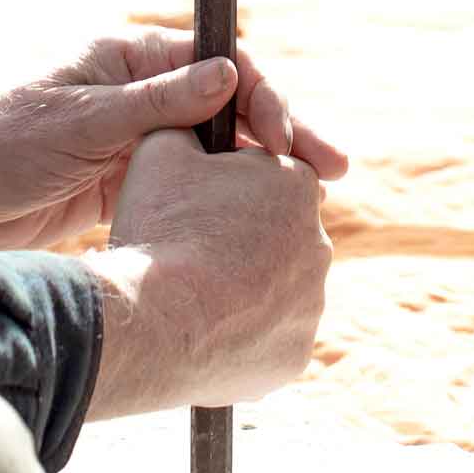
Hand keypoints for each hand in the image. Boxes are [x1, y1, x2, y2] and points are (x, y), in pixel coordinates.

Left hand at [0, 31, 349, 248]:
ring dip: (258, 174)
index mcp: (127, 57)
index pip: (217, 62)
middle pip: (227, 106)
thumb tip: (230, 74)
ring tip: (311, 204)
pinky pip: (187, 187)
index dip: (264, 96)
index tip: (291, 136)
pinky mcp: (121, 186)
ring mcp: (131, 140)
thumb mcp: (79, 119)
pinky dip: (222, 203)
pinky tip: (255, 227)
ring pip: (214, 151)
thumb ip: (157, 101)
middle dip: (281, 135)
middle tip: (334, 170)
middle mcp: (136, 92)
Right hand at [82, 129, 333, 418]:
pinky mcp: (295, 356)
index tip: (198, 202)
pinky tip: (203, 331)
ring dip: (243, 288)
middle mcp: (318, 243)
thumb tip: (194, 116)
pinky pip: (268, 338)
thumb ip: (188, 125)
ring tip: (191, 294)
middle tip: (190, 249)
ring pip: (275, 289)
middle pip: (276, 234)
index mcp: (295, 183)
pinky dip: (242, 335)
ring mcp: (311, 305)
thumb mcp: (161, 150)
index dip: (229, 187)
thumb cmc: (162, 227)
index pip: (269, 176)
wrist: (154, 319)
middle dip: (241, 238)